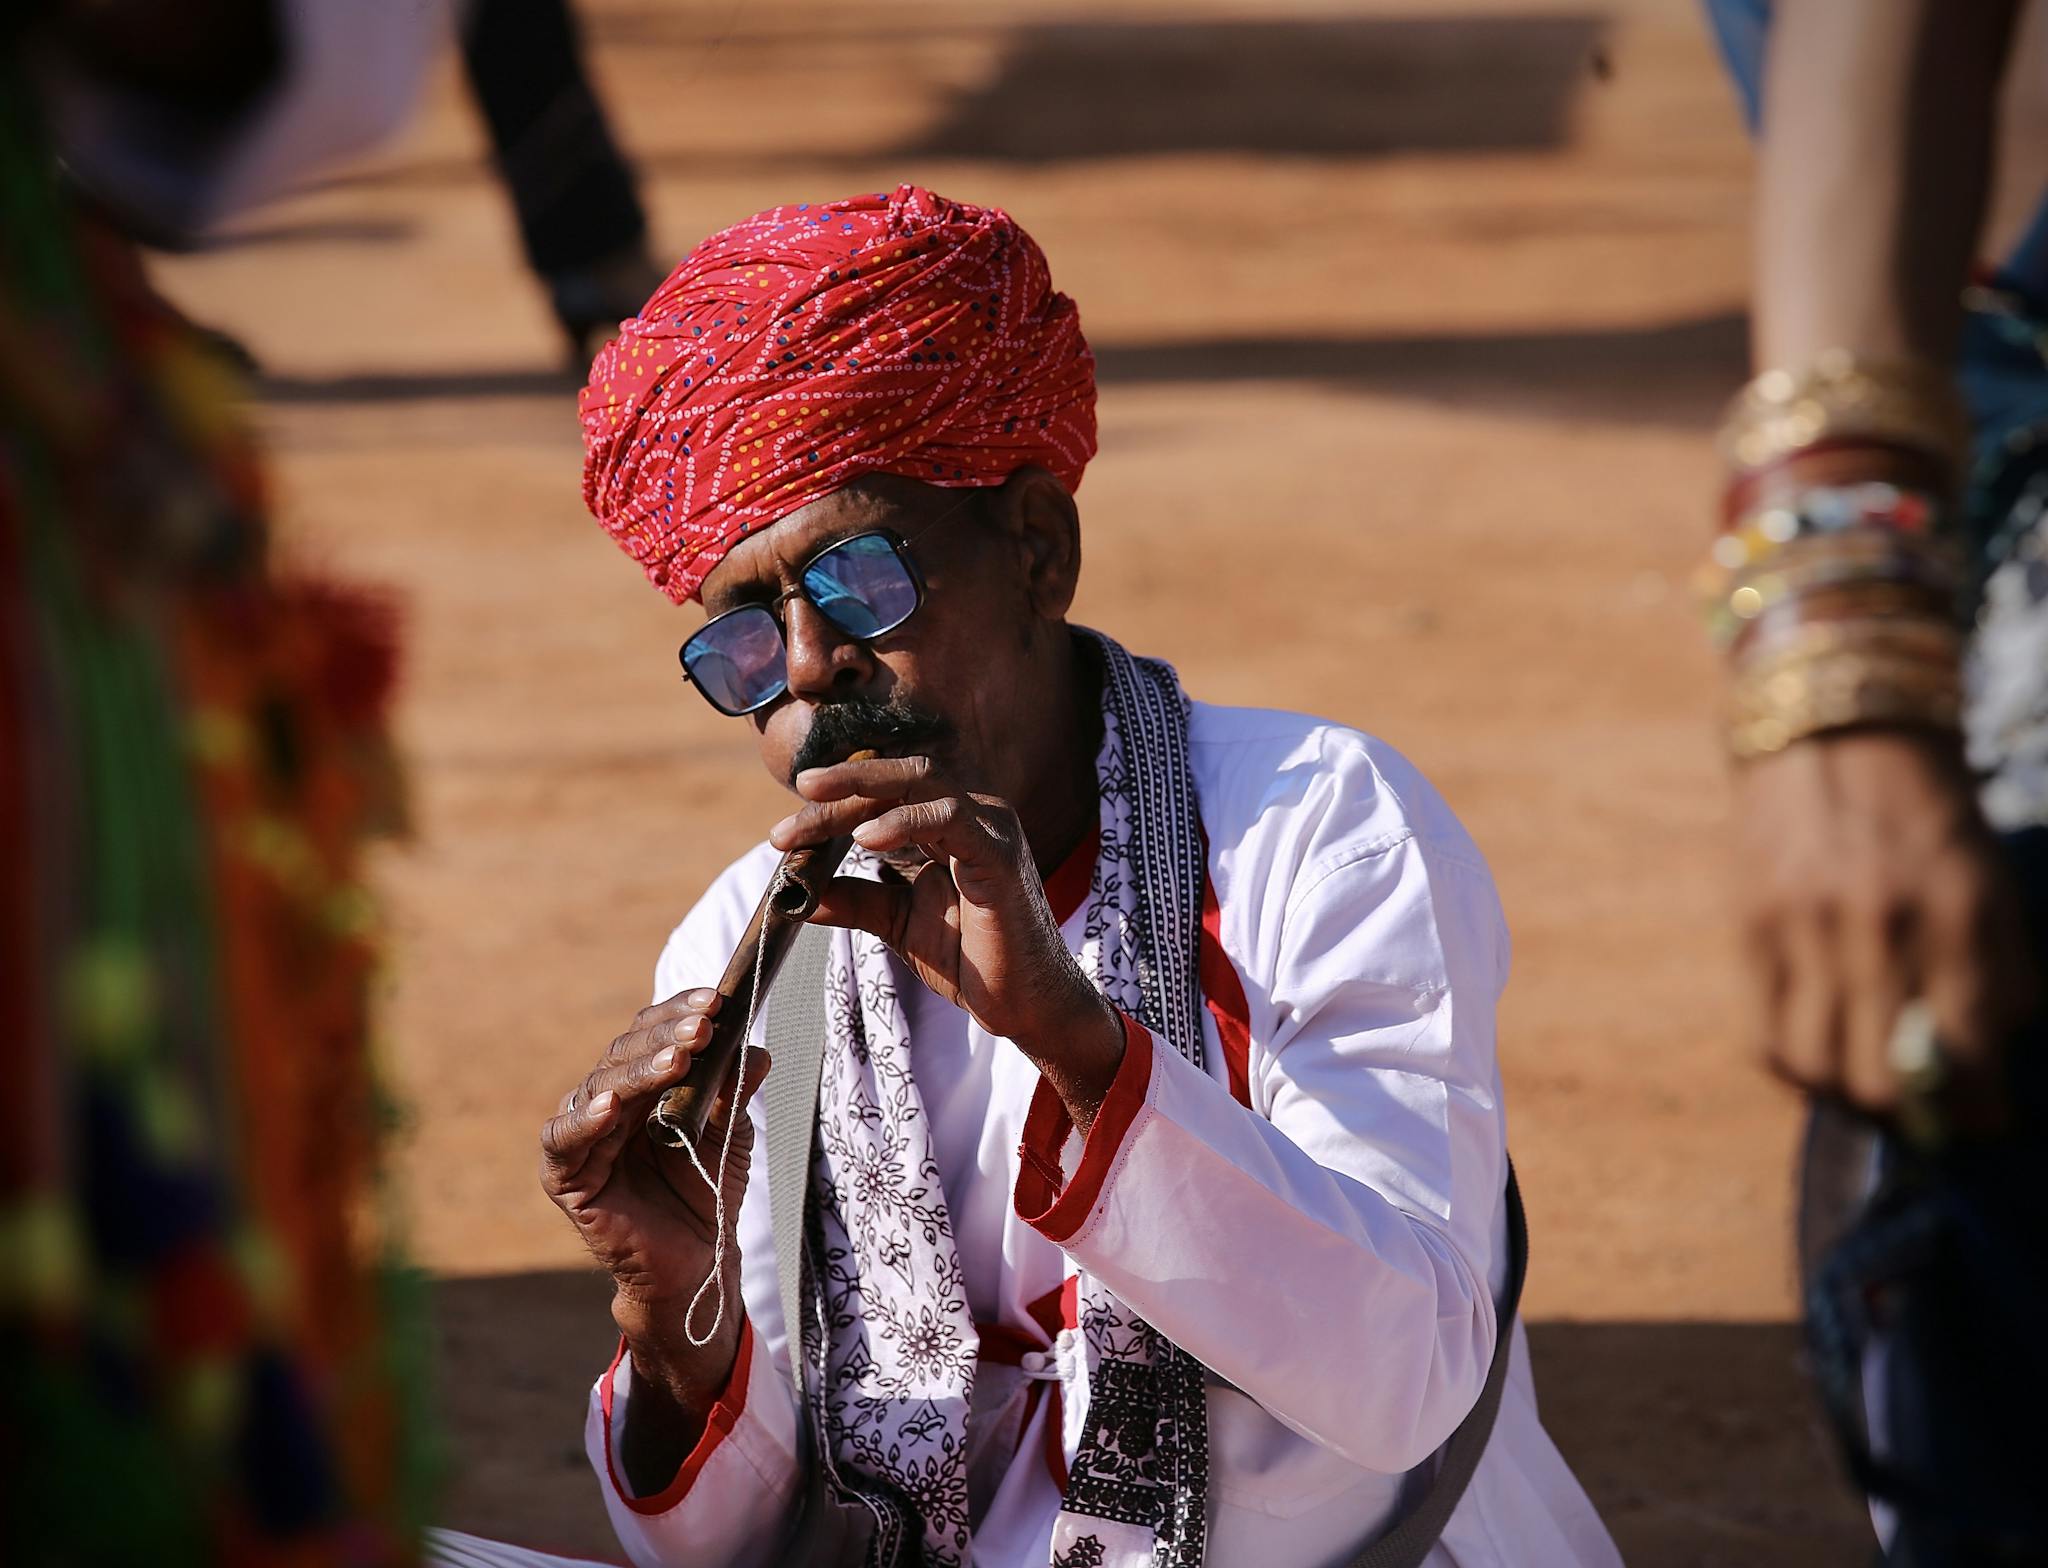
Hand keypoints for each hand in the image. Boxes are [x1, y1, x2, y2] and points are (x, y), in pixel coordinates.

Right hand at [538, 989, 764, 1399]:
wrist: (698, 1262)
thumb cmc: (708, 1194)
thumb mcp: (729, 1135)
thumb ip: (734, 1092)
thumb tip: (757, 1049)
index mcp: (641, 1086)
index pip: (651, 1033)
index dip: (679, 1012)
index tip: (718, 1001)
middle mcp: (606, 1103)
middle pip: (624, 1053)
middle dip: (666, 1037)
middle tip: (704, 1027)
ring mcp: (583, 1137)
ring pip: (600, 1086)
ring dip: (639, 1070)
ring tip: (676, 1059)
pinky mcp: (566, 1176)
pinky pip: (565, 1140)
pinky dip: (585, 1120)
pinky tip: (612, 1105)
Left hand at [771, 754, 1124, 1120]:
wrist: (1023, 1005)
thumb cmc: (970, 960)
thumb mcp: (897, 922)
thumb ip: (855, 899)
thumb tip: (797, 893)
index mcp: (947, 826)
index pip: (884, 795)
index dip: (832, 806)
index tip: (784, 833)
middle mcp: (971, 814)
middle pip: (897, 778)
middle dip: (840, 787)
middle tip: (791, 808)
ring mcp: (989, 827)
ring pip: (919, 784)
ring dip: (858, 796)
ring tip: (810, 821)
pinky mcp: (1000, 852)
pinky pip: (948, 818)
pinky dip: (903, 822)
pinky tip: (865, 839)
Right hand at [1735, 728, 2036, 1130]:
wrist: (1836, 728)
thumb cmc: (1929, 812)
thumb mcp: (1990, 881)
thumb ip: (2001, 973)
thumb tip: (1984, 1065)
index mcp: (1956, 914)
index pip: (1968, 1052)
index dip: (1978, 1108)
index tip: (1982, 1119)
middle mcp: (1877, 927)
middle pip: (1883, 1079)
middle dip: (1911, 1114)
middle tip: (1922, 1108)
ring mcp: (1804, 928)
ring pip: (1816, 1068)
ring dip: (1844, 1096)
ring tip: (1863, 1082)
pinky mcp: (1750, 925)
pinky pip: (1763, 1035)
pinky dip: (1792, 1066)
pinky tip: (1815, 1056)